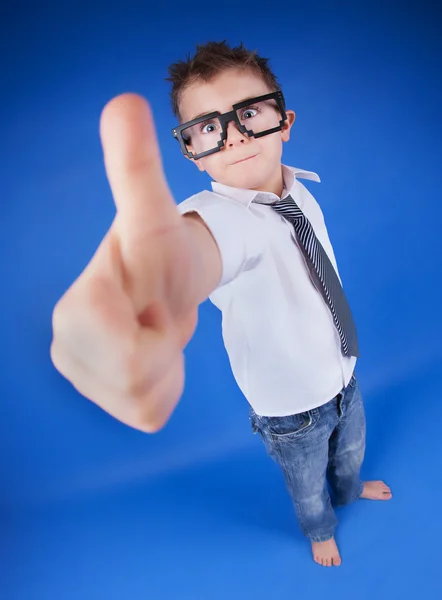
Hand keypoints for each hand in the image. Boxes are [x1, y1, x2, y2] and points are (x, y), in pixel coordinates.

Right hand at [51, 94, 200, 431]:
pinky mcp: (115, 406)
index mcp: (73, 312)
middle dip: (164, 343)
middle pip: (135, 379)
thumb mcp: (153, 210)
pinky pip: (154, 411)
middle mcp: (68, 352)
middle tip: (162, 314)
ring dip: (169, 362)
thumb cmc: (161, 249)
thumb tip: (124, 102)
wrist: (168, 280)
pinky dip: (169, 384)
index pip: (126, 350)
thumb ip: (135, 166)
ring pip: (147, 398)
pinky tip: (157, 355)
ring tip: (158, 330)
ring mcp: (88, 385)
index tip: (154, 297)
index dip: (156, 325)